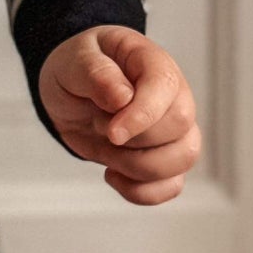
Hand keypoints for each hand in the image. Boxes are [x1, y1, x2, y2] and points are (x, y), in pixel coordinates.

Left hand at [38, 26, 200, 202]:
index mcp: (152, 64)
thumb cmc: (77, 69)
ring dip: (138, 167)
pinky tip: (112, 175)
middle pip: (180, 126)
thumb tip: (122, 98)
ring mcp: (171, 130)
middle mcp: (171, 96)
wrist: (69, 92)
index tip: (112, 132)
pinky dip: (141, 191)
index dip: (143, 115)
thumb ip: (95, 73)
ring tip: (106, 152)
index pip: (166, 87)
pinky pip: (170, 185)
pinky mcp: (161, 158)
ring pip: (184, 158)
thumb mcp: (73, 61)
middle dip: (135, 140)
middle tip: (100, 128)